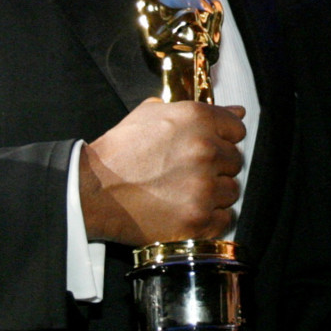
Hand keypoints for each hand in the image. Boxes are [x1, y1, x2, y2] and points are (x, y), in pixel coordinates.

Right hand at [79, 98, 244, 245]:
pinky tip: (189, 210)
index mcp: (197, 119)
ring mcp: (204, 188)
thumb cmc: (120, 152)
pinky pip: (225, 218)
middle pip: (236, 160)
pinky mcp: (198, 220)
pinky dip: (211, 218)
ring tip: (185, 192)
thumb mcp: (152, 113)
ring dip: (215, 193)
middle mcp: (205, 151)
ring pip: (232, 190)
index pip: (237, 129)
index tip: (210, 147)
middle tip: (190, 172)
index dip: (223, 138)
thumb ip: (198, 110)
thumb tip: (237, 112)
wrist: (93, 191)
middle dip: (217, 166)